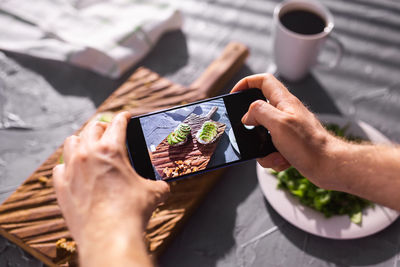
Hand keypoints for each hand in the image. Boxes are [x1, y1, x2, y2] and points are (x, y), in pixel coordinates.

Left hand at [53, 111, 168, 265]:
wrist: (109, 237)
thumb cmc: (130, 212)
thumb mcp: (154, 193)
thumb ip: (159, 184)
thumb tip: (164, 186)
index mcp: (111, 150)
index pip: (117, 122)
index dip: (124, 116)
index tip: (126, 115)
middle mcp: (88, 154)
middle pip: (92, 127)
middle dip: (103, 125)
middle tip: (110, 130)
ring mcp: (71, 169)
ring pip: (71, 141)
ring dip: (82, 139)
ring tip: (90, 144)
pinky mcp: (61, 186)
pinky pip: (60, 166)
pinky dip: (68, 164)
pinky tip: (75, 169)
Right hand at [231, 74, 338, 187]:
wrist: (329, 167)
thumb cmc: (309, 145)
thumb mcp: (278, 124)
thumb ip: (259, 112)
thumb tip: (247, 115)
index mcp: (284, 102)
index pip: (263, 80)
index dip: (246, 83)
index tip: (234, 95)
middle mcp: (286, 112)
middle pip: (260, 111)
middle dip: (252, 126)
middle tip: (249, 135)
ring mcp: (288, 129)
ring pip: (263, 134)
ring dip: (263, 148)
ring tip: (274, 154)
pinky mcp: (290, 144)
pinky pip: (272, 149)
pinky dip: (273, 157)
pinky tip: (282, 161)